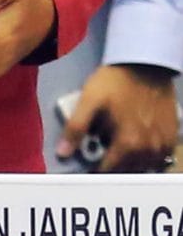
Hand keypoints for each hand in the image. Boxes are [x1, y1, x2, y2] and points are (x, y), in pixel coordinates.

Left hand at [58, 63, 178, 173]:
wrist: (145, 64)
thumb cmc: (116, 80)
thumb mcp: (89, 101)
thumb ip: (75, 128)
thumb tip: (63, 152)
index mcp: (128, 143)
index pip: (107, 171)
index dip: (94, 171)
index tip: (88, 166)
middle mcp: (148, 148)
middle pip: (126, 172)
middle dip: (111, 166)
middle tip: (101, 153)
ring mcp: (163, 143)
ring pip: (144, 167)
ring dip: (130, 164)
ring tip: (118, 147)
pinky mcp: (171, 136)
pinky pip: (160, 158)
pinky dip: (148, 158)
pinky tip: (137, 145)